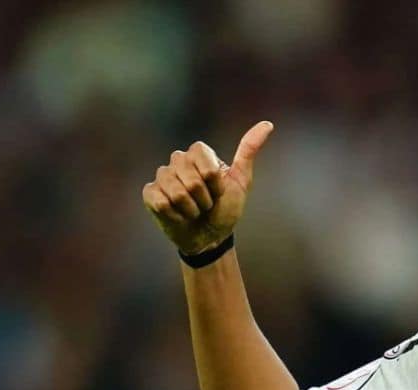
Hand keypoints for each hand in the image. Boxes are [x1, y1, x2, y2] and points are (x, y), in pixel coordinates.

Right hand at [141, 121, 273, 254]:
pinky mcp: (150, 193)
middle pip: (192, 180)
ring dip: (192, 209)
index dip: (215, 183)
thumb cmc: (226, 209)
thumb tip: (268, 124)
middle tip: (206, 204)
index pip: (205, 163)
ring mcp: (162, 176)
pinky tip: (179, 216)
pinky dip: (176, 216)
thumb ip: (249, 150)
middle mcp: (178, 160)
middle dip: (205, 199)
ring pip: (177, 193)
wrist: (211, 237)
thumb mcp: (241, 180)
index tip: (219, 190)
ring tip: (194, 210)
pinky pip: (162, 202)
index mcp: (198, 154)